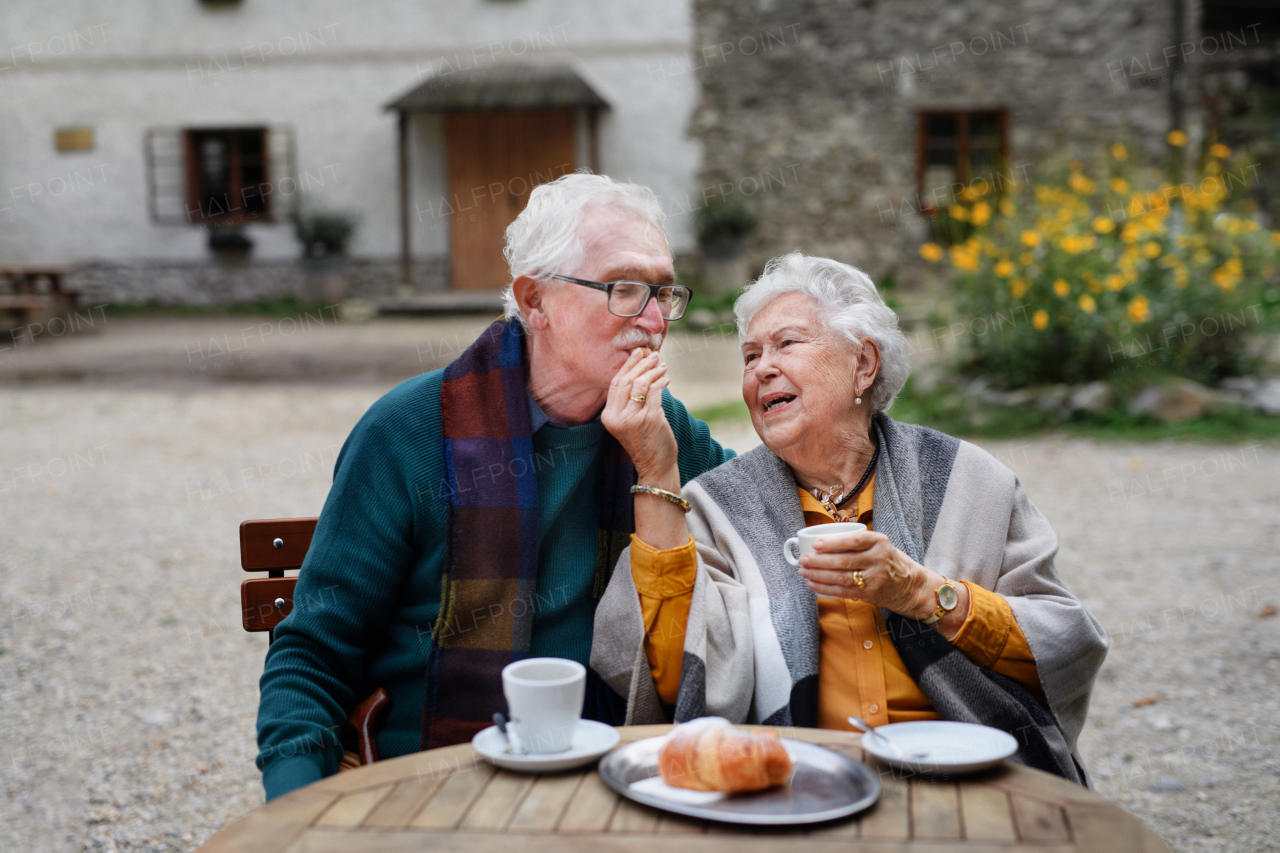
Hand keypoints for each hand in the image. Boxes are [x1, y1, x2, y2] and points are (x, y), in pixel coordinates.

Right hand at [601, 348, 676, 480]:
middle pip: (627, 381)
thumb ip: (629, 400)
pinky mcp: (650, 419)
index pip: (615, 384)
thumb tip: (640, 369)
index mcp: (608, 417)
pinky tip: (666, 379)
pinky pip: (655, 392)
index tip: (637, 353)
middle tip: (653, 355)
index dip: (627, 366)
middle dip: (641, 364)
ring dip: (653, 372)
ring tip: (662, 367)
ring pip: (641, 384)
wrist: (655, 466)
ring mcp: (633, 419)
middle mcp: (617, 417)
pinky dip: (661, 382)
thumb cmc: (644, 441)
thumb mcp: (629, 421)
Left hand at [798, 530, 968, 635]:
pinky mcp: (870, 594)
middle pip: (843, 561)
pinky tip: (812, 584)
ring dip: (818, 575)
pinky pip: (843, 591)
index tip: (816, 544)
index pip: (854, 540)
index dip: (833, 543)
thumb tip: (821, 542)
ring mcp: (875, 578)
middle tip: (803, 559)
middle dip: (819, 561)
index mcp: (880, 542)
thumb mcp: (879, 545)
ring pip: (841, 577)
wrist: (911, 585)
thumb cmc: (888, 561)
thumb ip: (857, 542)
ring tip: (803, 571)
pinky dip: (825, 588)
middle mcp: (879, 559)